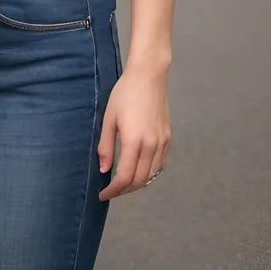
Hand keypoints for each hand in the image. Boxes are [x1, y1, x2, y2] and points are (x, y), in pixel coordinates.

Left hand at [98, 64, 170, 199]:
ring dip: (137, 183)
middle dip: (124, 190)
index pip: (125, 177)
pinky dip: (150, 173)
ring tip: (123, 183)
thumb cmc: (125, 93)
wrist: (148, 76)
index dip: (113, 190)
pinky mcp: (168, 138)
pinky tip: (140, 170)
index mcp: (134, 141)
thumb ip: (106, 145)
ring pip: (151, 175)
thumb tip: (104, 169)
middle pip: (140, 180)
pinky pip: (160, 164)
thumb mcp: (109, 117)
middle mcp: (151, 145)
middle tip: (111, 191)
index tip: (102, 194)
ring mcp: (162, 143)